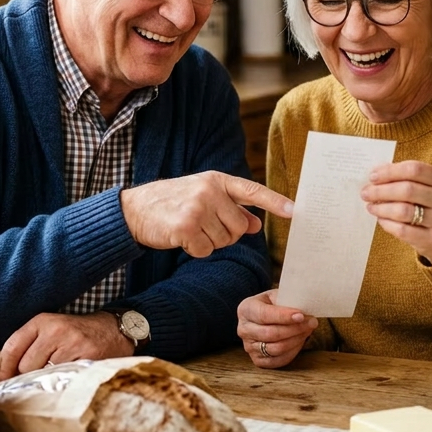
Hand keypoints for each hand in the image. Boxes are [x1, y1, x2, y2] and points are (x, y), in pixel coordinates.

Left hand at [0, 312, 131, 379]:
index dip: (4, 369)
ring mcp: (72, 344)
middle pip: (25, 365)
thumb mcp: (50, 329)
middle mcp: (55, 330)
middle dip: (26, 377)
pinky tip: (67, 378)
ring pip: (43, 375)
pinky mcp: (86, 358)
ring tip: (53, 378)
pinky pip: (62, 379)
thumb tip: (4, 376)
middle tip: (34, 380)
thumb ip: (28, 346)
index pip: (12, 347)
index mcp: (42, 321)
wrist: (113, 330)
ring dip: (44, 382)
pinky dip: (61, 383)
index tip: (3, 380)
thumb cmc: (76, 334)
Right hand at [121, 171, 293, 257]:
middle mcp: (209, 191)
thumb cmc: (173, 203)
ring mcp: (197, 208)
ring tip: (190, 229)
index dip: (275, 202)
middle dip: (227, 233)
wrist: (135, 209)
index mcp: (216, 180)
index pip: (252, 191)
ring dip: (209, 242)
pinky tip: (182, 238)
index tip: (296, 211)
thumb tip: (256, 224)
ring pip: (223, 241)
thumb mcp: (204, 198)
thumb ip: (232, 209)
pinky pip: (206, 250)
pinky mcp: (185, 227)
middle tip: (205, 226)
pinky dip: (196, 250)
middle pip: (239, 227)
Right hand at [236, 288, 317, 368]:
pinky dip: (292, 352)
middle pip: (271, 334)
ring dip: (296, 340)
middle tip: (311, 322)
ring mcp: (249, 347)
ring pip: (276, 349)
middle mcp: (243, 329)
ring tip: (307, 330)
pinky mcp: (257, 360)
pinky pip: (278, 360)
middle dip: (295, 329)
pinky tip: (300, 341)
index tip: (301, 315)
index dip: (284, 316)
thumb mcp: (276, 296)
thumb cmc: (272, 305)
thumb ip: (287, 301)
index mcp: (246, 309)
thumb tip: (305, 310)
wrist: (262, 317)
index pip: (264, 315)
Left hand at [360, 160, 431, 263]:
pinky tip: (381, 219)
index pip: (415, 169)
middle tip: (365, 193)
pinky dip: (387, 223)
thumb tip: (376, 174)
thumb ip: (404, 178)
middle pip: (408, 190)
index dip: (390, 171)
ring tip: (370, 206)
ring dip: (382, 208)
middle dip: (381, 190)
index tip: (372, 176)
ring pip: (403, 211)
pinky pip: (403, 230)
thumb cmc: (427, 204)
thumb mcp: (424, 186)